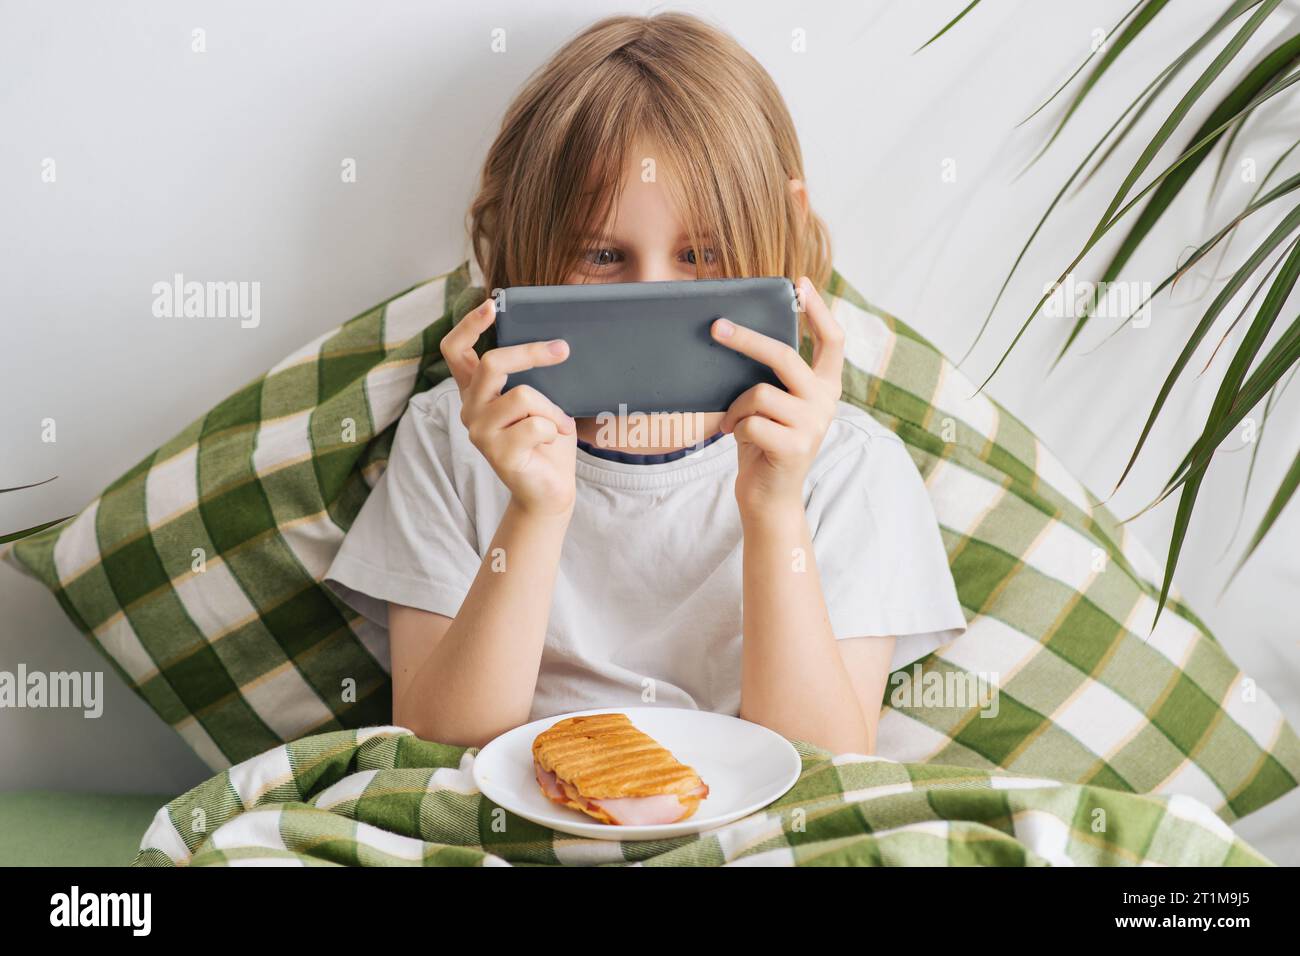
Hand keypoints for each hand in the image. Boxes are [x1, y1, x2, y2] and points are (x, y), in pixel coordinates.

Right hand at [439, 296, 577, 517]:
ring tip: (560, 424)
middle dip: (531, 353)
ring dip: (552, 408)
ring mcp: (480, 432)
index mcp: (475, 390)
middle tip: (562, 350)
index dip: (469, 324)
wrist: (549, 488)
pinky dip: (554, 429)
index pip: (454, 350)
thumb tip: (555, 341)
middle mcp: (470, 408)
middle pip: (491, 363)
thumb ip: (531, 374)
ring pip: (522, 396)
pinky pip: (535, 425)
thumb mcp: (540, 397)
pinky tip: (552, 441)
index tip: (492, 304)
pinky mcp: (496, 454)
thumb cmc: (546, 438)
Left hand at [713, 276, 844, 518]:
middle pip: (784, 355)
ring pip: (759, 393)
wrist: (769, 498)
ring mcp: (813, 424)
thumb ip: (773, 376)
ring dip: (736, 408)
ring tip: (733, 423)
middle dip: (745, 339)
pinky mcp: (795, 446)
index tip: (800, 283)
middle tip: (716, 328)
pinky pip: (751, 421)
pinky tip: (739, 440)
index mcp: (825, 387)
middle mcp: (826, 402)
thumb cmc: (764, 444)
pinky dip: (736, 429)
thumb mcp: (774, 404)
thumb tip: (736, 333)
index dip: (817, 310)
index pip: (832, 341)